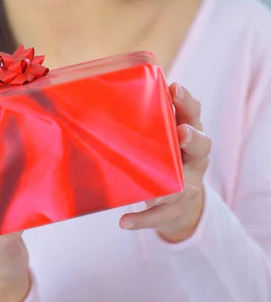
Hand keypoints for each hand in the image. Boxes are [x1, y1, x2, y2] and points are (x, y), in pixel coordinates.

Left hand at [119, 83, 211, 242]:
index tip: (174, 88)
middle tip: (182, 131)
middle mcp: (194, 159)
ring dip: (175, 186)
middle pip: (202, 147)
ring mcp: (188, 186)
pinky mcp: (173, 210)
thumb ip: (143, 114)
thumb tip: (106, 86)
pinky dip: (143, 219)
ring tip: (158, 191)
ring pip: (187, 187)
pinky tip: (124, 222)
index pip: (193, 114)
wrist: (178, 199)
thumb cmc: (162, 152)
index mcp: (189, 132)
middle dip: (193, 138)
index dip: (187, 102)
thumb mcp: (159, 133)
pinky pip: (160, 216)